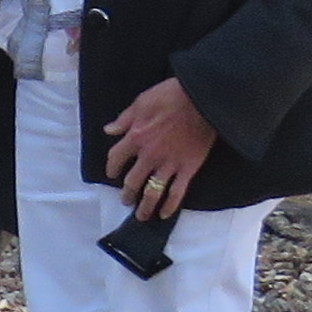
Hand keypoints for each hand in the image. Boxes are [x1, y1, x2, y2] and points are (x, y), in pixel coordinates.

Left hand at [100, 76, 219, 217]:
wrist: (202, 99)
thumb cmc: (172, 95)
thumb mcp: (142, 102)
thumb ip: (124, 119)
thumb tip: (109, 131)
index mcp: (135, 138)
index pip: (115, 159)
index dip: (112, 168)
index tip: (112, 174)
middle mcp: (149, 155)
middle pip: (132, 181)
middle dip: (127, 193)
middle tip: (126, 200)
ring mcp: (168, 164)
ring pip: (152, 192)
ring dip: (144, 206)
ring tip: (141, 215)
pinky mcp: (187, 169)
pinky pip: (176, 193)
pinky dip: (169, 206)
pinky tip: (164, 214)